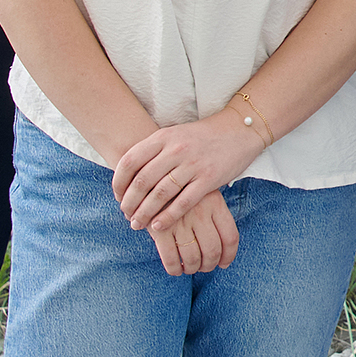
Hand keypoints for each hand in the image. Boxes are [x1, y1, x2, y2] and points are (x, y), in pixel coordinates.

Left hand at [113, 113, 260, 232]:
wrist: (238, 130)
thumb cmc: (202, 136)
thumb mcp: (174, 135)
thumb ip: (153, 151)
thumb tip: (129, 175)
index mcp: (163, 137)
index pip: (130, 162)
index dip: (119, 183)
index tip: (117, 196)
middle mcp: (175, 150)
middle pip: (142, 181)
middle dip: (129, 202)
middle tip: (126, 215)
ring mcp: (192, 164)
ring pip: (160, 194)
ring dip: (145, 213)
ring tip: (137, 224)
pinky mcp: (209, 179)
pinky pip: (183, 202)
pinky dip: (168, 217)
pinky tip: (158, 226)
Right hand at [151, 190, 239, 275]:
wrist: (151, 177)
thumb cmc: (181, 189)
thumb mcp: (203, 192)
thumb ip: (214, 215)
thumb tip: (224, 253)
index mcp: (215, 203)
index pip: (230, 237)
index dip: (229, 256)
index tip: (223, 264)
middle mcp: (200, 213)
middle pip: (212, 251)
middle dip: (209, 265)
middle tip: (204, 267)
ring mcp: (180, 221)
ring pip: (193, 258)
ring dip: (193, 269)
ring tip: (189, 268)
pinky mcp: (160, 229)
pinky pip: (171, 259)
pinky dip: (174, 269)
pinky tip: (175, 269)